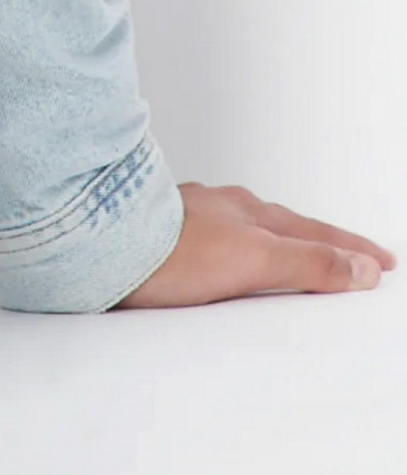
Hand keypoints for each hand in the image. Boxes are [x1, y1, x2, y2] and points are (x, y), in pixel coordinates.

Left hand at [112, 181, 393, 307]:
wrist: (96, 243)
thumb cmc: (166, 250)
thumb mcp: (253, 259)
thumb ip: (308, 262)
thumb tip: (361, 267)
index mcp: (248, 211)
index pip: (314, 233)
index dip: (351, 249)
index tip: (382, 262)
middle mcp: (219, 207)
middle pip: (282, 226)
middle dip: (317, 241)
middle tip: (349, 256)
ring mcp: (187, 217)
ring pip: (244, 228)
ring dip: (274, 243)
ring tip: (291, 255)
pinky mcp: (159, 236)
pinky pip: (210, 239)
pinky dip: (233, 249)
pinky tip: (219, 259)